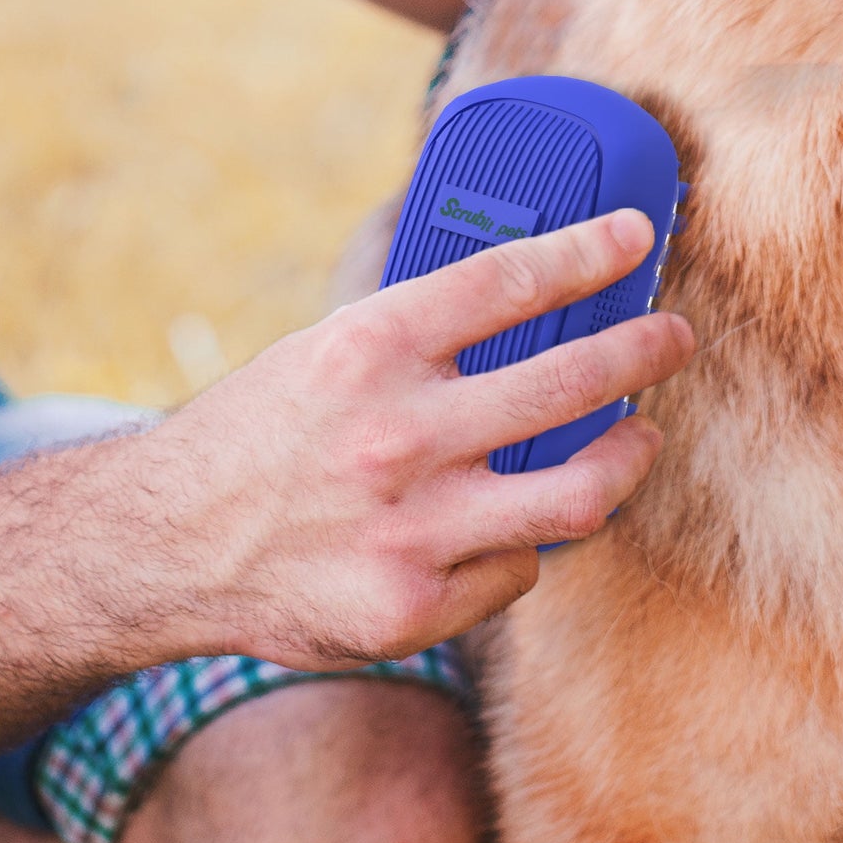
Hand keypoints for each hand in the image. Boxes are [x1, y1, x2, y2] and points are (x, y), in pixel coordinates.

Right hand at [124, 210, 693, 669]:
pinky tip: (520, 521)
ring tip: (640, 436)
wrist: (169, 544)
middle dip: (642, 351)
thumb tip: (522, 289)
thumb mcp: (322, 350)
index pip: (507, 281)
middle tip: (673, 337)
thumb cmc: (258, 434)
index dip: (588, 253)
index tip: (637, 235)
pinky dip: (528, 540)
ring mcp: (410, 528)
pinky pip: (519, 569)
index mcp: (367, 347)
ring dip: (627, 458)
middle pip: (567, 383)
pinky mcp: (414, 606)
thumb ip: (416, 334)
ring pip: (577, 495)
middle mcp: (395, 434)